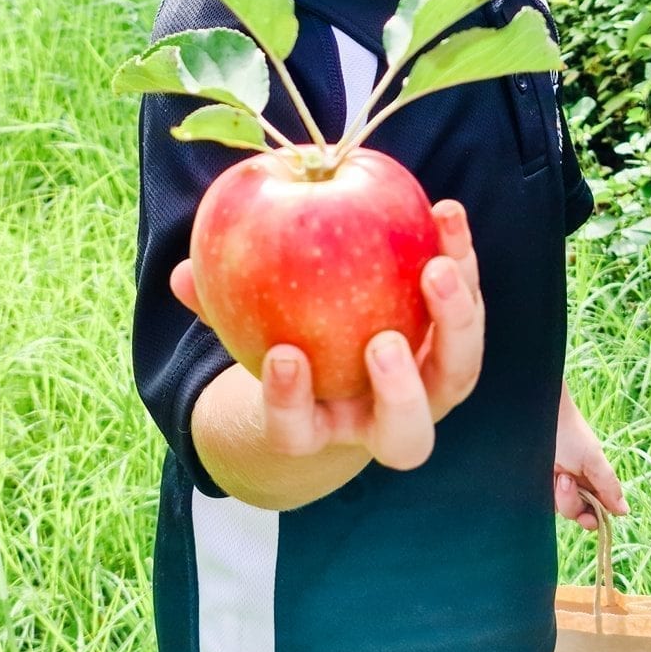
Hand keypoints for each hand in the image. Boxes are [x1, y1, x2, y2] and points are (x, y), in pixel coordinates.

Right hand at [169, 198, 483, 473]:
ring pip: (456, 378)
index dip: (289, 403)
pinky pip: (468, 314)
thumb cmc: (285, 344)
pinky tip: (446, 214)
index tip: (284, 357)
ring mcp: (429, 391)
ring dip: (453, 323)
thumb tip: (182, 275)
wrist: (343, 366)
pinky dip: (462, 263)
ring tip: (434, 267)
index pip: (299, 433)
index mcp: (319, 429)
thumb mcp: (247, 329)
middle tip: (384, 342)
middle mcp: (380, 423)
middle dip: (399, 392)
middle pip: (405, 438)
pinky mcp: (456, 345)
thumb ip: (218, 306)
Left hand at [554, 388, 628, 530]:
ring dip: (561, 496)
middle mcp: (575, 484)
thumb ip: (609, 486)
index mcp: (592, 479)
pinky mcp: (537, 485)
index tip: (590, 518)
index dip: (595, 517)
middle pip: (578, 513)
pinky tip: (549, 480)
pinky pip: (542, 503)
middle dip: (574, 504)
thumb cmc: (570, 433)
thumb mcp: (594, 459)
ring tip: (559, 474)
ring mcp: (554, 485)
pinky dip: (546, 496)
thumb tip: (624, 511)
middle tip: (568, 484)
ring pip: (560, 509)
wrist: (540, 416)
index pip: (598, 509)